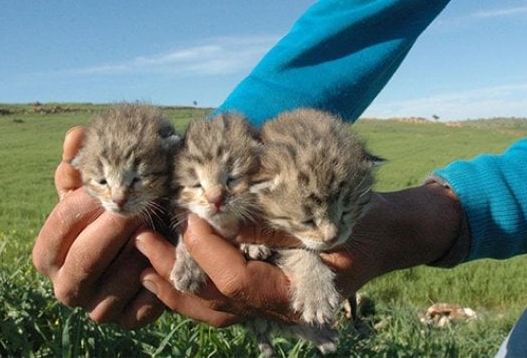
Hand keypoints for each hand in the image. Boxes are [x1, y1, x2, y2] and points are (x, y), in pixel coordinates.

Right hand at [32, 127, 164, 329]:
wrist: (152, 241)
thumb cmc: (116, 209)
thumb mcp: (100, 187)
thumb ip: (86, 164)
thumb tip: (76, 137)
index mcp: (49, 255)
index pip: (57, 231)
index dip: (83, 207)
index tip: (108, 188)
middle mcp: (66, 288)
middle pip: (84, 261)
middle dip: (112, 230)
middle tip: (139, 207)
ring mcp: (98, 309)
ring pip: (116, 284)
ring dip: (139, 253)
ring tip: (158, 227)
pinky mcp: (129, 320)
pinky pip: (144, 304)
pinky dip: (159, 277)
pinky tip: (169, 253)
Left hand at [137, 183, 462, 325]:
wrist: (386, 235)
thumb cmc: (363, 225)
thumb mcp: (323, 223)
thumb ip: (272, 227)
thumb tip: (215, 216)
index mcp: (295, 300)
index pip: (235, 282)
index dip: (208, 251)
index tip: (192, 216)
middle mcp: (276, 311)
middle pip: (212, 301)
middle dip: (173, 271)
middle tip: (141, 237)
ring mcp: (266, 306)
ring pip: (209, 307)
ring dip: (171, 282)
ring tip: (140, 256)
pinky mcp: (261, 291)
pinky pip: (217, 299)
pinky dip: (188, 285)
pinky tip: (160, 270)